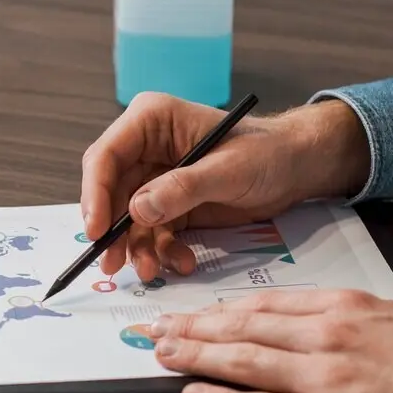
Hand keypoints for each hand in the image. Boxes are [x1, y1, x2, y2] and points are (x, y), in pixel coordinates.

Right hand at [80, 93, 369, 281]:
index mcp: (152, 121)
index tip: (96, 230)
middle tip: (111, 263)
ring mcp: (156, 179)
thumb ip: (182, 188)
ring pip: (128, 219)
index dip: (95, 193)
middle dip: (112, 230)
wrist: (296, 168)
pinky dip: (162, 251)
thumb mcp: (228, 169)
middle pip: (110, 192)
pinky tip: (182, 262)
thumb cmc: (268, 153)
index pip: (107, 156)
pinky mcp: (169, 205)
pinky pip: (152, 233)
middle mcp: (146, 148)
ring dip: (137, 248)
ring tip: (151, 271)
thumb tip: (136, 209)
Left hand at [150, 289, 392, 392]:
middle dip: (189, 329)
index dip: (218, 311)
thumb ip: (366, 316)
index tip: (190, 314)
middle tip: (150, 330)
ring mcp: (322, 378)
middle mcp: (323, 336)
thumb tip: (344, 318)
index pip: (263, 305)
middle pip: (239, 329)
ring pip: (240, 362)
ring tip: (158, 356)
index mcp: (342, 307)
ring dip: (193, 358)